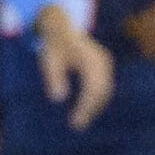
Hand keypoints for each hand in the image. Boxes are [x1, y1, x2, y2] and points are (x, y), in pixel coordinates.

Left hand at [35, 9, 113, 131]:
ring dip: (95, 107)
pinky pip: (105, 87)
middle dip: (91, 110)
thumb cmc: (54, 47)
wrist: (62, 28)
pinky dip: (97, 100)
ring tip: (80, 121)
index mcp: (88, 57)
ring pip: (106, 90)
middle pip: (102, 91)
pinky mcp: (105, 66)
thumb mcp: (48, 61)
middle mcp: (101, 59)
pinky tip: (86, 111)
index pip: (93, 87)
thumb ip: (53, 78)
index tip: (75, 121)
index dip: (86, 106)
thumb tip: (58, 99)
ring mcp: (106, 62)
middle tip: (77, 126)